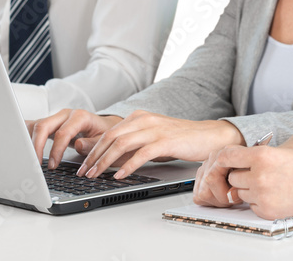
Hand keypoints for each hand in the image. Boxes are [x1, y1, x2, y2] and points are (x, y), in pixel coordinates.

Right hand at [27, 109, 121, 169]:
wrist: (104, 126)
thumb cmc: (104, 133)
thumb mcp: (104, 139)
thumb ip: (93, 143)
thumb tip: (78, 145)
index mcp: (80, 117)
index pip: (62, 133)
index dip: (56, 150)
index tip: (53, 165)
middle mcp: (66, 114)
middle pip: (44, 126)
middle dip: (37, 146)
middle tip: (36, 164)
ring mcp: (56, 117)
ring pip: (36, 126)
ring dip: (30, 142)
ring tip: (28, 158)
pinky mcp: (51, 123)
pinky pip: (35, 127)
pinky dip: (26, 135)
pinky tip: (19, 143)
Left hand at [75, 110, 245, 178]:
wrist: (208, 135)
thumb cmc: (180, 139)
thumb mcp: (151, 138)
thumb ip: (132, 145)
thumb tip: (109, 159)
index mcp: (139, 116)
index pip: (109, 132)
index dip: (93, 150)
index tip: (84, 165)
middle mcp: (144, 119)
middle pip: (111, 137)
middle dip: (94, 156)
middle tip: (84, 172)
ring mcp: (155, 129)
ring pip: (122, 144)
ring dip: (105, 162)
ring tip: (96, 175)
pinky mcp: (166, 141)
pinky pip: (141, 153)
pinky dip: (127, 166)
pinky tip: (120, 176)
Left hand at [193, 145, 292, 219]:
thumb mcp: (280, 152)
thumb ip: (256, 157)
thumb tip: (232, 161)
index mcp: (262, 156)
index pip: (227, 156)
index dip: (225, 158)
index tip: (226, 160)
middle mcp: (259, 175)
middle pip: (232, 176)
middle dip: (240, 174)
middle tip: (257, 172)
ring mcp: (263, 195)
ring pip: (241, 192)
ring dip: (249, 189)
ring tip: (271, 183)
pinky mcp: (267, 211)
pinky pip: (252, 206)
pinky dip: (259, 201)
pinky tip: (276, 194)